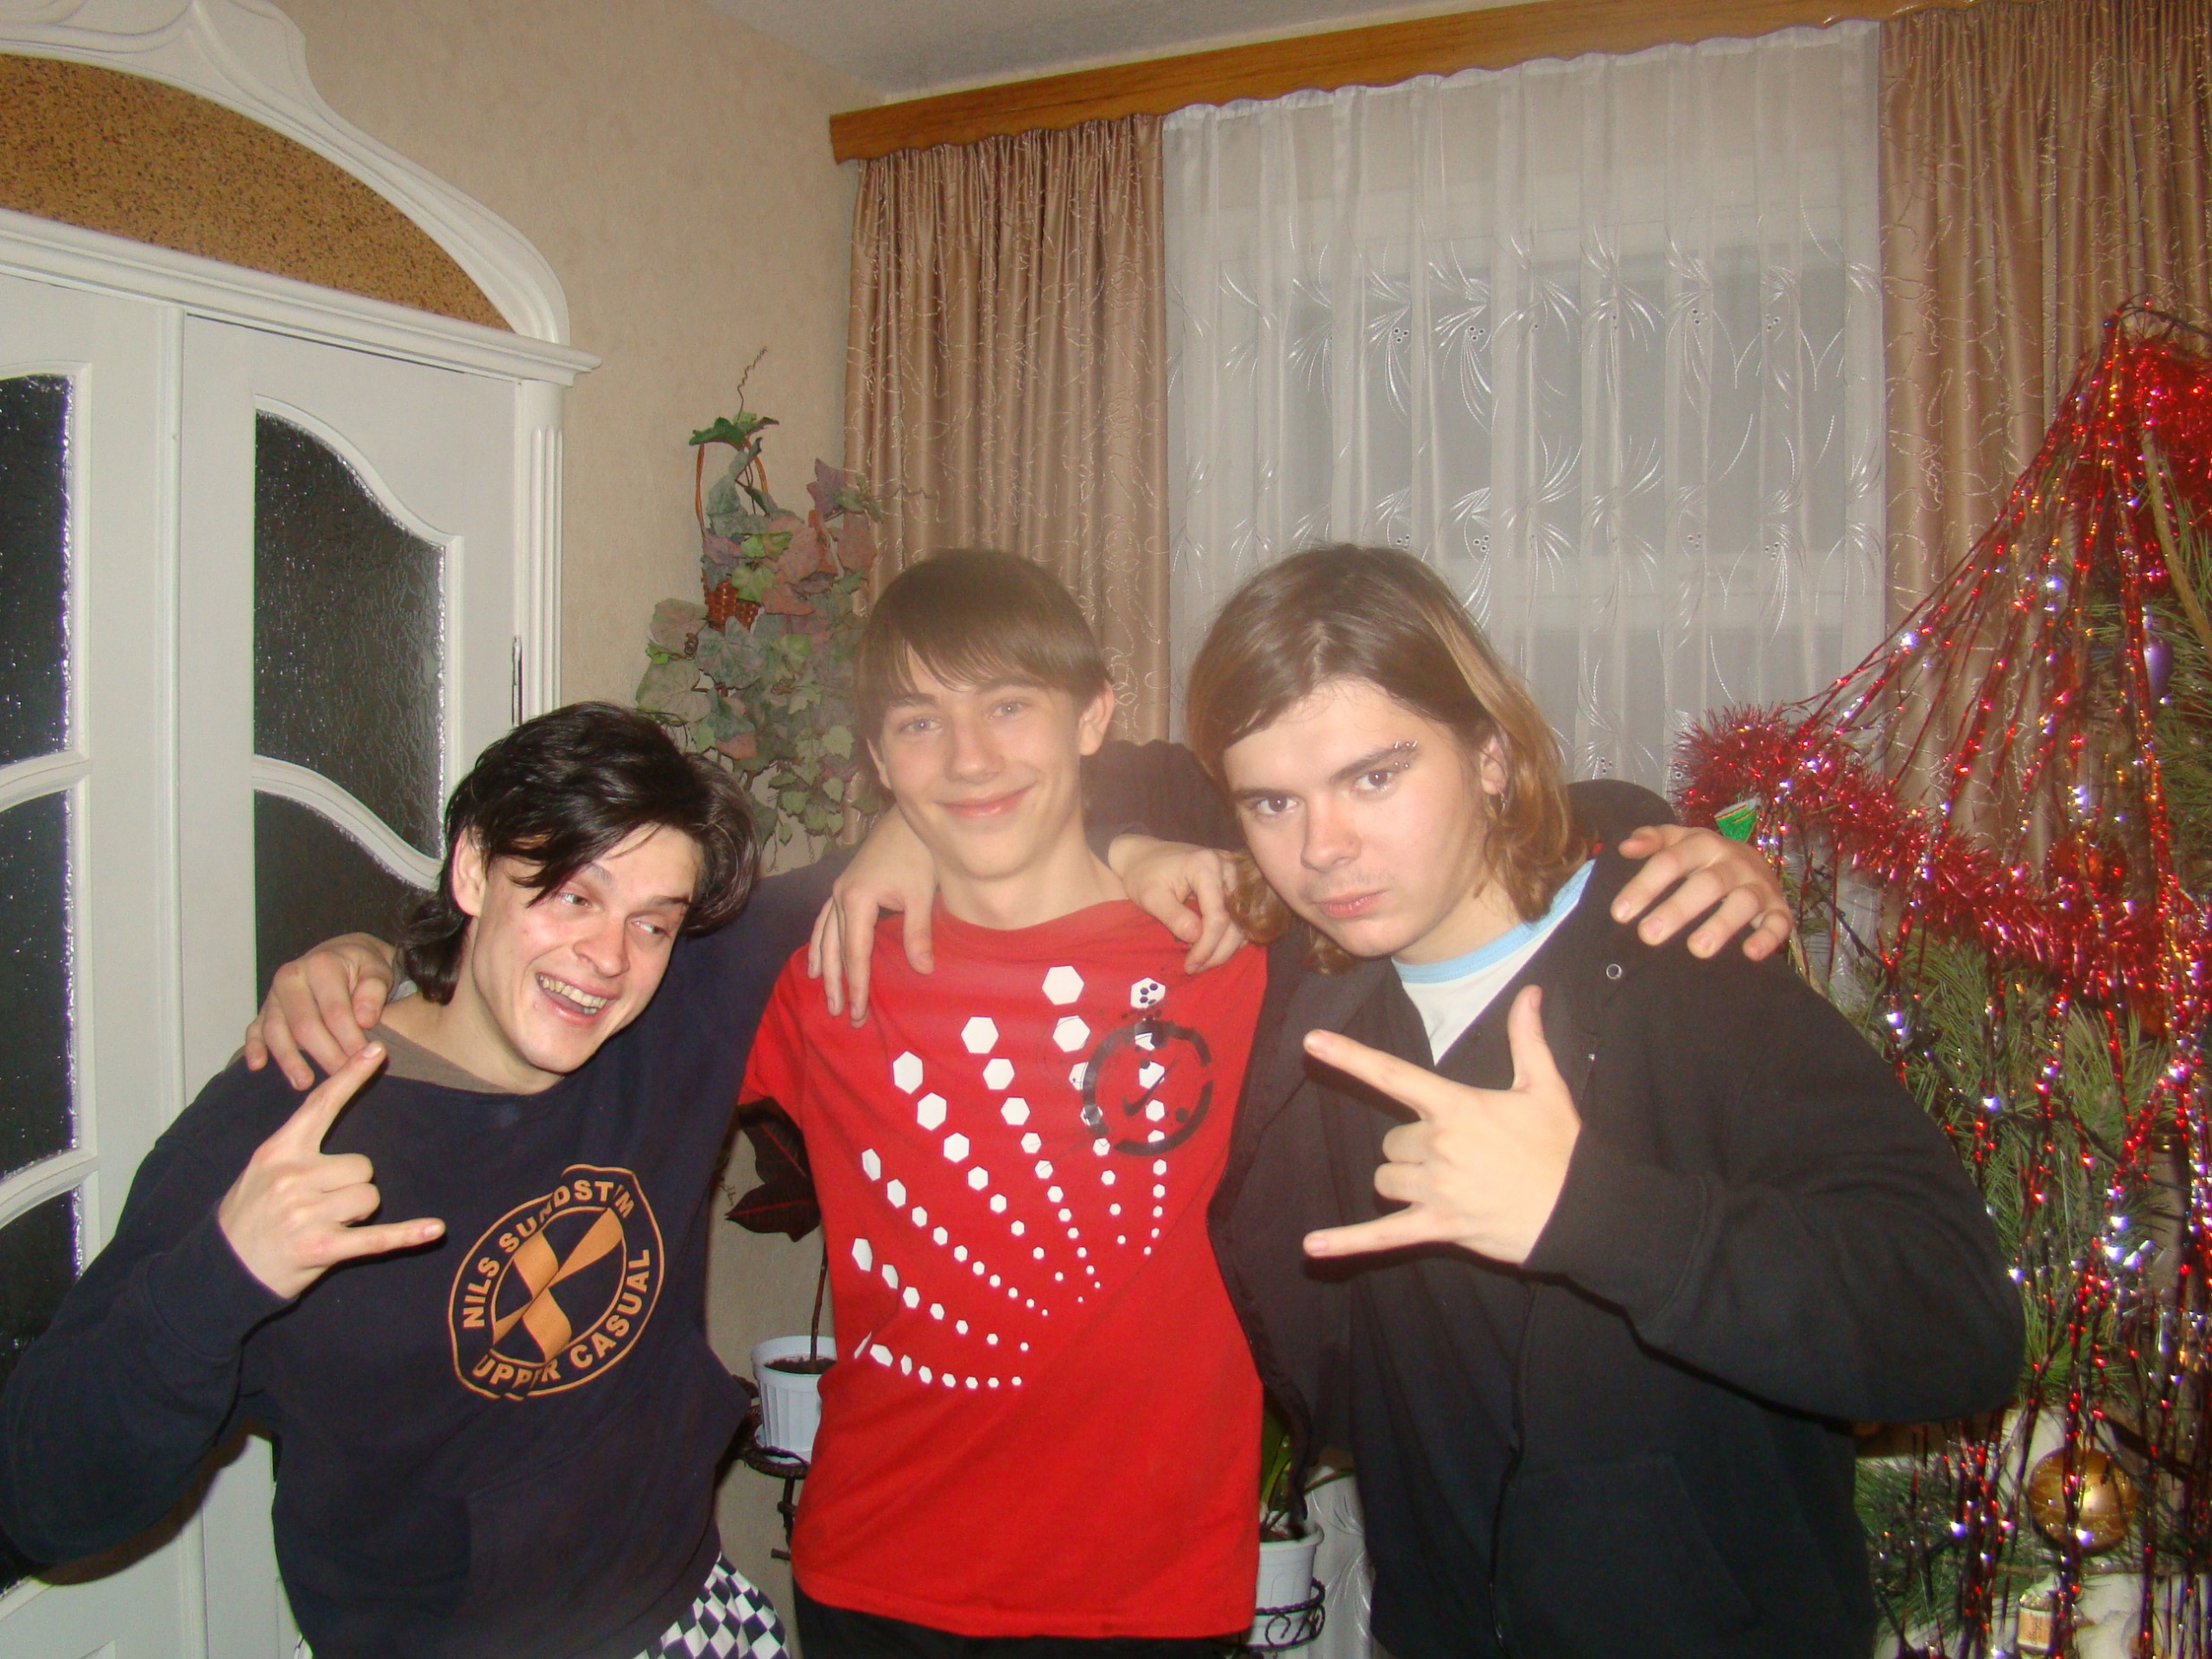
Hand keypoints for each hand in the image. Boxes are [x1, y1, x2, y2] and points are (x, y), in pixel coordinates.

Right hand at [216, 1044, 443, 1299]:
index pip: (320, 1106)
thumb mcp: (262, 1171)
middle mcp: (293, 1178)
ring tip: (325, 1226)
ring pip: (369, 1198)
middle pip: (363, 1166)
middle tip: (323, 1207)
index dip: (349, 1076)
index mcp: (278, 1152)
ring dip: (358, 1215)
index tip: (376, 1049)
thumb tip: (335, 1111)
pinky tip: (434, 1228)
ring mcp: (307, 1214)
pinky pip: (377, 1238)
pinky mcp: (321, 1249)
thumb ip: (298, 1148)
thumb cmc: (248, 1215)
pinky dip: (408, 1235)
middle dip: (353, 1186)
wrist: (221, 1270)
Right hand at [244, 933, 399, 1088]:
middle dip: (325, 1054)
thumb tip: (364, 1020)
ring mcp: (274, 995)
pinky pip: (254, 1029)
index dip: (350, 1039)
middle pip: (305, 1025)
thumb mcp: (378, 971)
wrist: (339, 956)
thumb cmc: (362, 968)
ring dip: (289, 1059)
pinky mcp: (264, 1009)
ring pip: (276, 1031)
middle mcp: (291, 978)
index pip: (335, 1011)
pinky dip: (254, 1048)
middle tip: (342, 1078)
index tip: (364, 1060)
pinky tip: (257, 1066)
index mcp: (321, 965)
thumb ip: (374, 991)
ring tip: (304, 1083)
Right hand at [808, 810, 938, 1023]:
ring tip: (825, 994)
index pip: (855, 954)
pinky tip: (818, 960)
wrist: (907, 818)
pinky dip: (820, 943)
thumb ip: (918, 933)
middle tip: (841, 1014)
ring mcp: (838, 890)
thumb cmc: (917, 853)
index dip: (857, 985)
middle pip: (834, 949)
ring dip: (825, 967)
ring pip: (824, 937)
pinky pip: (824, 921)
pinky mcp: (843, 885)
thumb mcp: (920, 894)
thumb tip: (924, 970)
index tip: (857, 1012)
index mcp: (856, 900)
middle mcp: (839, 896)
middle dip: (838, 983)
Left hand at [1107, 835, 1247, 973]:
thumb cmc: (1144, 874)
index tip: (1190, 965)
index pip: (1217, 916)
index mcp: (1206, 866)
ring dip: (1225, 947)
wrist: (1145, 856)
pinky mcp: (1235, 884)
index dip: (1207, 946)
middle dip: (1218, 951)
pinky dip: (1228, 936)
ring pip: (1242, 922)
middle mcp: (1228, 867)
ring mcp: (1235, 874)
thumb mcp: (1150, 897)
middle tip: (1196, 968)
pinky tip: (1210, 948)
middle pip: (1236, 921)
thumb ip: (1174, 916)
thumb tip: (1196, 938)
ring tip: (1201, 962)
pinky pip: (1240, 916)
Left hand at [1302, 986, 1577, 1264]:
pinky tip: (1313, 1245)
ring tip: (1449, 1185)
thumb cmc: (1561, 1147)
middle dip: (1414, 1147)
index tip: (1311, 1041)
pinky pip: (1383, 1236)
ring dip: (1403, 1181)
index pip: (1392, 1075)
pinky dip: (1347, 1243)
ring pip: (1387, 1180)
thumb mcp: (1545, 1087)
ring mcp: (1436, 1188)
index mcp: (1455, 1106)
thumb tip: (1531, 992)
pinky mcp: (1440, 1226)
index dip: (1349, 1056)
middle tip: (1460, 1156)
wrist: (1582, 1210)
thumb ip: (1527, 1038)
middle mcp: (1438, 1145)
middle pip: (1392, 1142)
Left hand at [1611, 824, 1790, 960]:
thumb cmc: (1704, 856)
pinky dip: (1768, 937)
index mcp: (1703, 845)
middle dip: (1677, 909)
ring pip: (1743, 903)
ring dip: (1721, 925)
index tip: (1620, 913)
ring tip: (1696, 949)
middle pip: (1707, 883)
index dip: (1645, 885)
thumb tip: (1625, 848)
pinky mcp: (1778, 908)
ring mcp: (1758, 885)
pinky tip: (1750, 953)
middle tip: (1648, 935)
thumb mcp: (1679, 840)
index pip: (1671, 861)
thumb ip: (1652, 840)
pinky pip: (1778, 922)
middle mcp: (1734, 862)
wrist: (1755, 861)